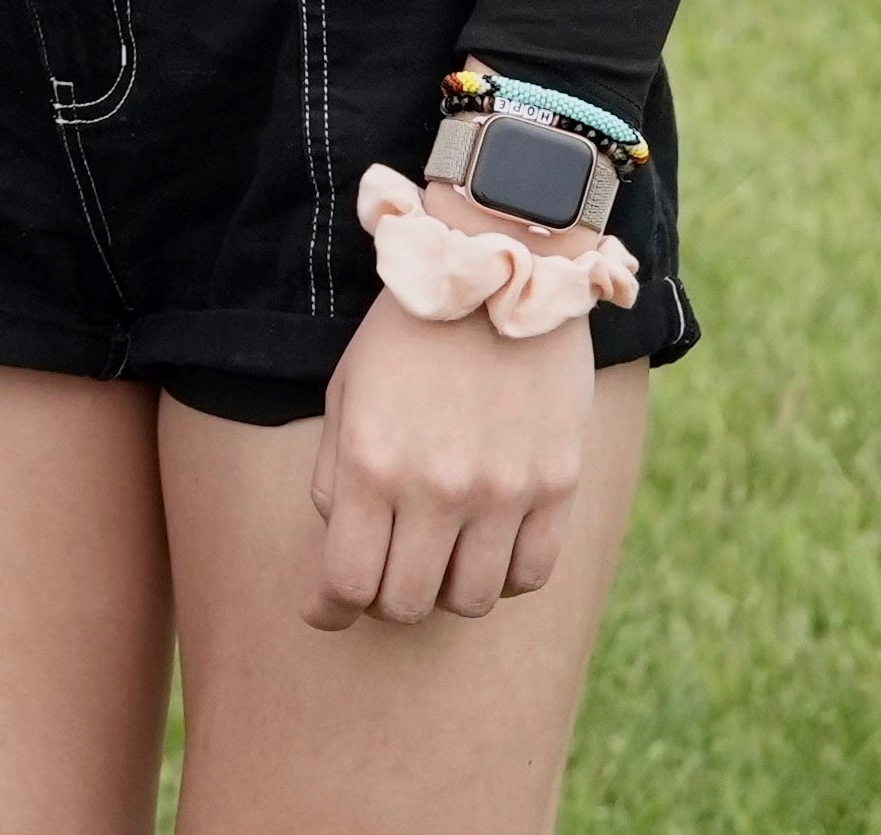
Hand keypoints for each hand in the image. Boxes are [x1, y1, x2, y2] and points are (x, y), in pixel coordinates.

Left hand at [303, 260, 598, 627]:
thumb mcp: (346, 389)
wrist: (498, 269)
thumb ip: (333, 472)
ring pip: (471, 600)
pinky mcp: (556, 486)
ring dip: (445, 590)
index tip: (325, 610)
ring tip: (438, 557)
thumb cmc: (407, 331)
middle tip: (383, 575)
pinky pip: (531, 575)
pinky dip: (504, 577)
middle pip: (405, 605)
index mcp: (369, 463)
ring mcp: (502, 492)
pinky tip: (488, 549)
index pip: (346, 581)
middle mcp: (435, 489)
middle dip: (384, 602)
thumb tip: (341, 539)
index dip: (329, 608)